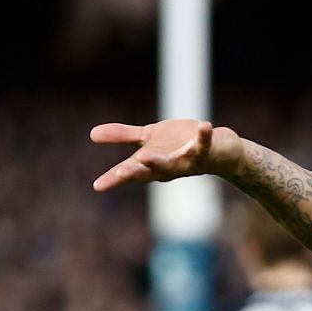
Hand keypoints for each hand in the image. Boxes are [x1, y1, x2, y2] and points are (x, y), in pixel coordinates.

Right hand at [90, 119, 242, 191]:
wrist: (220, 150)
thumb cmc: (181, 146)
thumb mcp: (150, 139)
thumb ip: (124, 136)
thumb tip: (91, 133)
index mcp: (152, 164)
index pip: (130, 173)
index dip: (114, 179)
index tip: (98, 186)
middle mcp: (168, 167)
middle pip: (150, 172)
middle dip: (136, 172)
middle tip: (120, 173)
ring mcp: (188, 160)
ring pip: (173, 164)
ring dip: (160, 162)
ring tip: (145, 156)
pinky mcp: (207, 150)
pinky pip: (205, 143)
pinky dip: (204, 135)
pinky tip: (203, 125)